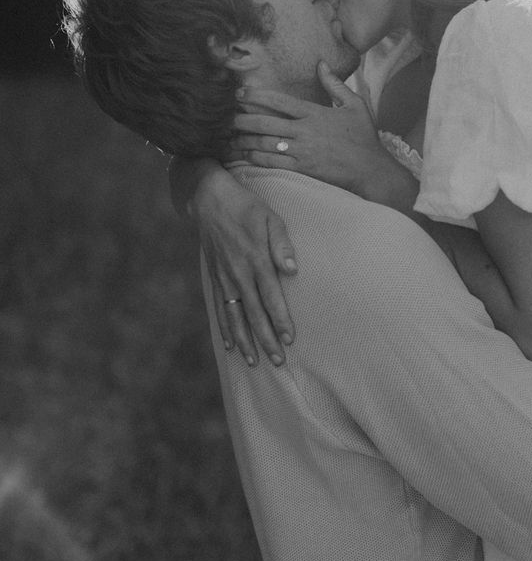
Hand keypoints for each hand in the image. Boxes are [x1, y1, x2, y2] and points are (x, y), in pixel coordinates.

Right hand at [191, 165, 296, 365]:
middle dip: (266, 339)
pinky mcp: (215, 278)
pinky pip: (219, 308)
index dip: (280, 319)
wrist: (210, 198)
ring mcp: (224, 278)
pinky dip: (225, 328)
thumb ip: (282, 244)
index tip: (289, 339)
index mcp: (256, 260)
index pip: (271, 297)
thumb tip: (292, 270)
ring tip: (254, 361)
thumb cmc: (247, 207)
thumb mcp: (271, 218)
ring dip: (245, 340)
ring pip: (235, 316)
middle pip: (254, 313)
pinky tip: (230, 346)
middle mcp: (238, 274)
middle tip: (277, 361)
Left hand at [229, 62, 386, 195]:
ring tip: (231, 137)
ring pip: (265, 144)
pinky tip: (245, 155)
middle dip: (243, 119)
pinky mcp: (302, 169)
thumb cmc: (364, 136)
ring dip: (245, 140)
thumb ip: (335, 84)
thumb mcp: (355, 104)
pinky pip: (273, 163)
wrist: (371, 169)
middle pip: (266, 123)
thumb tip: (321, 63)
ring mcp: (302, 151)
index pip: (280, 102)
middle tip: (227, 117)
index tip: (240, 94)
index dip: (257, 97)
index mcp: (315, 113)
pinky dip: (256, 159)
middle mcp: (305, 131)